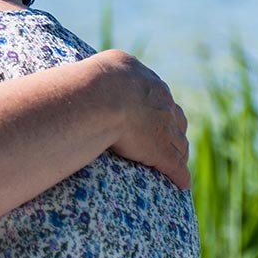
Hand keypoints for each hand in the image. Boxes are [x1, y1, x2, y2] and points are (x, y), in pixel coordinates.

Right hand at [93, 49, 191, 189]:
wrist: (101, 97)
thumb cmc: (89, 85)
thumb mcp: (96, 73)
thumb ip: (96, 77)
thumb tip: (76, 80)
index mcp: (144, 80)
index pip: (157, 97)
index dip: (157, 109)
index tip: (152, 117)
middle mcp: (160, 102)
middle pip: (175, 119)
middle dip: (173, 130)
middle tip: (167, 140)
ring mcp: (165, 128)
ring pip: (179, 144)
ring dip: (179, 154)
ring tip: (175, 165)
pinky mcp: (163, 151)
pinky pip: (177, 167)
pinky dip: (180, 176)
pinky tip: (181, 184)